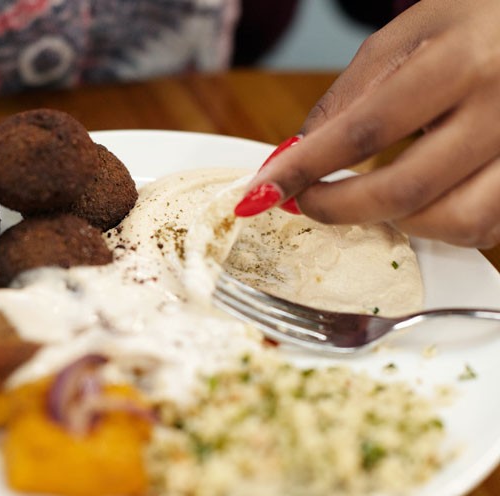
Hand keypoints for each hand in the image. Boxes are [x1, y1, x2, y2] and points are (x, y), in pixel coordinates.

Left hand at [234, 0, 499, 248]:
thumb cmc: (475, 21)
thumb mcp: (407, 36)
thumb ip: (350, 97)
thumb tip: (296, 155)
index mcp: (463, 61)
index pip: (366, 130)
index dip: (306, 169)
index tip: (263, 190)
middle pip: (406, 189)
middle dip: (337, 209)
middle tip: (303, 203)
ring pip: (453, 222)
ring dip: (395, 222)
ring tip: (371, 196)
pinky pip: (484, 229)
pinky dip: (440, 226)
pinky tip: (422, 199)